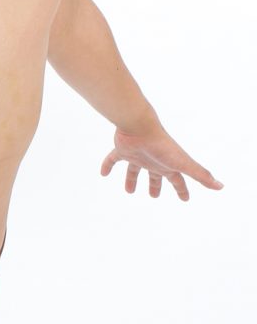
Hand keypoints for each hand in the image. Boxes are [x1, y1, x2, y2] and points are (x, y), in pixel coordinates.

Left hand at [101, 124, 222, 200]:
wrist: (139, 125)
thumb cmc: (162, 144)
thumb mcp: (183, 163)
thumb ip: (201, 175)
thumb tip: (221, 186)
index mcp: (167, 165)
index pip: (177, 180)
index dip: (181, 190)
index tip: (185, 199)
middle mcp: (152, 160)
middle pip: (155, 176)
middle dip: (155, 185)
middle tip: (153, 196)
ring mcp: (137, 154)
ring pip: (133, 169)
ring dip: (131, 179)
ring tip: (129, 191)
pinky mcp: (122, 150)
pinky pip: (112, 159)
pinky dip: (107, 165)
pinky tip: (102, 173)